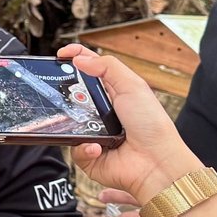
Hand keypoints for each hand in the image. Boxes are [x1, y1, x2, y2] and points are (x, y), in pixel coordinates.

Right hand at [55, 45, 204, 202]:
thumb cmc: (151, 125)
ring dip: (75, 123)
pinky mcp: (88, 155)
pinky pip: (74, 148)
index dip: (75, 59)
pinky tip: (97, 147)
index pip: (89, 70)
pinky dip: (84, 147)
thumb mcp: (133, 86)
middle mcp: (100, 112)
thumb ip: (107, 67)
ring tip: (88, 125)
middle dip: (65, 93)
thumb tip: (80, 59)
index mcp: (113, 93)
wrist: (156, 162)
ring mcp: (93, 133)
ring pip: (67, 122)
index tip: (61, 54)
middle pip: (72, 95)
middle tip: (62, 90)